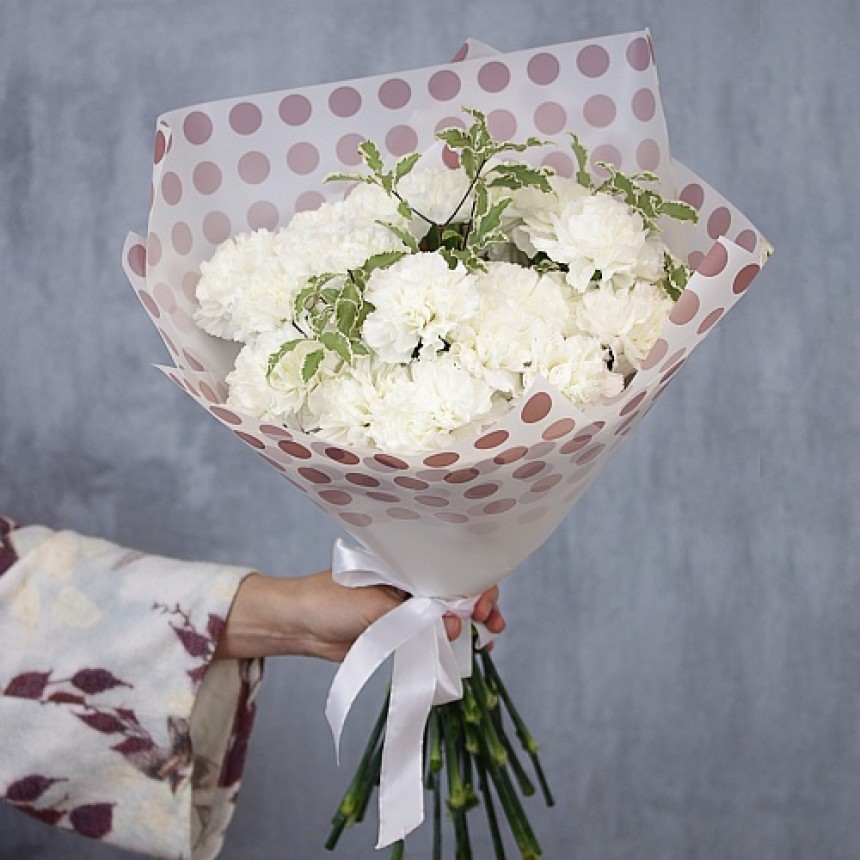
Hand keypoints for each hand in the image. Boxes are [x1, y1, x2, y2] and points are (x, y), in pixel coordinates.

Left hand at [214, 572, 503, 661]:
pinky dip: (449, 647)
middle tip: (491, 622)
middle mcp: (411, 586)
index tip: (482, 604)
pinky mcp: (399, 636)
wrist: (296, 625)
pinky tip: (466, 654)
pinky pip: (431, 640)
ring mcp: (406, 611)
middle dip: (479, 606)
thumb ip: (414, 618)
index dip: (473, 586)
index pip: (451, 571)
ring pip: (448, 619)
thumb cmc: (330, 600)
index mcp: (406, 566)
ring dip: (469, 629)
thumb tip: (454, 626)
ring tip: (489, 639)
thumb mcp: (375, 605)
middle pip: (456, 594)